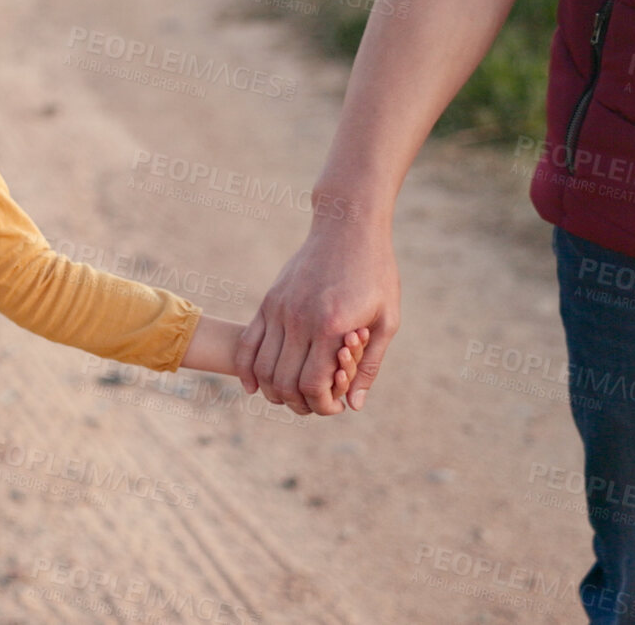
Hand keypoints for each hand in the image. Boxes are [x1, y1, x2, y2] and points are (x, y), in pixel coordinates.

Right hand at [235, 218, 398, 414]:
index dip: (321, 405)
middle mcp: (299, 319)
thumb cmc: (375, 273)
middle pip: (282, 381)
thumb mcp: (387, 320)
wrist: (347, 227)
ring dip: (272, 392)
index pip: (312, 384)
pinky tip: (253, 385)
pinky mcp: (268, 301)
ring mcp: (278, 309)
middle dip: (298, 404)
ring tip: (290, 397)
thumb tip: (354, 404)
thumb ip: (369, 364)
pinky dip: (247, 370)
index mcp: (331, 326)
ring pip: (261, 367)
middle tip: (314, 405)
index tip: (335, 406)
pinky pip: (248, 343)